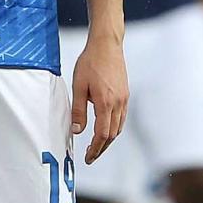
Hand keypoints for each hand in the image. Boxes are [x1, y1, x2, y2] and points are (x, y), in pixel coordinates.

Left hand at [71, 31, 128, 164]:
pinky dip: (114, 127)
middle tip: (91, 156)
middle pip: (113, 135)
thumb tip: (77, 131)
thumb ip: (78, 110)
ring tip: (97, 145)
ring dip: (109, 139)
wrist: (106, 44)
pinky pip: (121, 117)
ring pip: (119, 127)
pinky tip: (105, 127)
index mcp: (105, 103)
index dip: (95, 149)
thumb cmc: (90, 62)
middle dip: (102, 148)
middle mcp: (118, 103)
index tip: (88, 157)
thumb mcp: (78, 86)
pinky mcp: (125, 94)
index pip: (102, 135)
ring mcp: (124, 98)